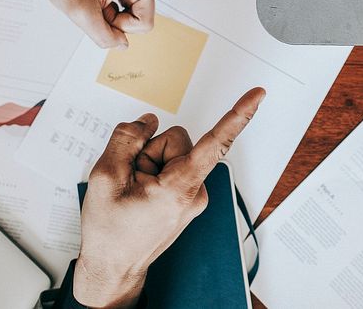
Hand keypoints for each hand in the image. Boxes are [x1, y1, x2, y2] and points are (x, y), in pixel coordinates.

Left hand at [8, 0, 232, 48]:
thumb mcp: (78, 12)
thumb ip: (104, 37)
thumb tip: (121, 44)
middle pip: (145, 21)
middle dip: (120, 24)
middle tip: (95, 8)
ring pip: (136, 23)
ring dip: (112, 21)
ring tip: (93, 4)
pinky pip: (125, 18)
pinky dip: (108, 18)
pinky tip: (94, 4)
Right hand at [74, 88, 265, 307]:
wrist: (113, 268)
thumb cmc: (109, 231)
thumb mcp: (104, 178)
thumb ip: (127, 139)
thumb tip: (148, 121)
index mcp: (180, 188)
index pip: (216, 142)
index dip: (238, 115)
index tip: (258, 94)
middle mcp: (196, 191)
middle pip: (177, 140)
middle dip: (150, 151)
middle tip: (131, 180)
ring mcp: (194, 195)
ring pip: (174, 152)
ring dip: (150, 163)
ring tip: (136, 190)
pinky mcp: (189, 196)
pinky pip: (173, 166)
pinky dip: (155, 173)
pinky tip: (142, 192)